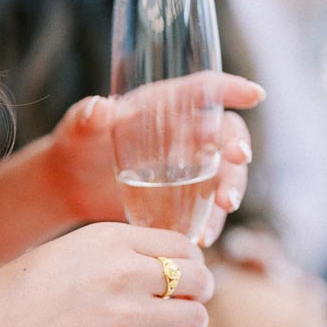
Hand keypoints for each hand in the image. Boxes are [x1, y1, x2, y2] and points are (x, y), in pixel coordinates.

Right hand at [0, 221, 214, 326]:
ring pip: (194, 318)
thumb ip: (120, 252)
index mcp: (112, 238)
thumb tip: (165, 266)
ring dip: (189, 324)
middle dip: (200, 291)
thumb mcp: (74, 249)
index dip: (192, 261)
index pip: (183, 245)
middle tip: (189, 301)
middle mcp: (125, 272)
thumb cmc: (25, 288)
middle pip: (199, 278)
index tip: (187, 273)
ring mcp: (124, 315)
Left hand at [42, 74, 262, 245]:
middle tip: (238, 163)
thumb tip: (98, 107)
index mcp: (163, 105)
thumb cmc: (74, 146)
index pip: (204, 90)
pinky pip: (208, 206)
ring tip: (225, 207)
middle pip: (225, 133)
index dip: (231, 89)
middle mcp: (184, 132)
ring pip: (224, 172)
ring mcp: (188, 165)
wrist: (71, 186)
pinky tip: (202, 237)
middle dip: (237, 146)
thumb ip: (86, 118)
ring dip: (231, 187)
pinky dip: (211, 220)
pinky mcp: (184, 195)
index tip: (255, 95)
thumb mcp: (77, 130)